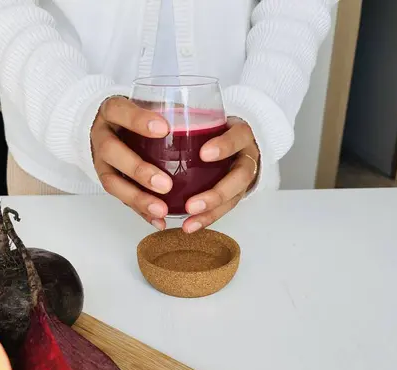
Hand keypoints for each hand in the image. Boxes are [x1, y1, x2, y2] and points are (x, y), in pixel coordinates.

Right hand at [91, 96, 171, 229]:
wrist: (109, 127)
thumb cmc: (138, 115)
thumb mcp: (147, 103)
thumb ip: (167, 110)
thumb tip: (207, 120)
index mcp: (112, 111)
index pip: (120, 110)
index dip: (138, 120)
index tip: (164, 129)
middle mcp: (101, 136)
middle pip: (112, 152)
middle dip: (138, 170)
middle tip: (165, 184)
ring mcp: (101, 161)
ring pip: (112, 182)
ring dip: (138, 198)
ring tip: (161, 210)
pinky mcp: (109, 180)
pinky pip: (121, 199)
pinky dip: (140, 211)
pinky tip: (158, 221)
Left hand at [182, 117, 259, 232]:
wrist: (239, 139)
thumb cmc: (215, 126)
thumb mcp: (208, 116)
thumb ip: (188, 117)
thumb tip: (150, 116)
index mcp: (241, 134)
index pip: (238, 137)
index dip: (224, 146)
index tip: (204, 154)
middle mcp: (247, 157)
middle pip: (240, 178)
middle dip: (216, 194)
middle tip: (191, 204)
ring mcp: (244, 178)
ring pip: (234, 199)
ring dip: (210, 213)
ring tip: (189, 222)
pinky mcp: (236, 193)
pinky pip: (224, 209)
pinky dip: (206, 219)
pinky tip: (189, 226)